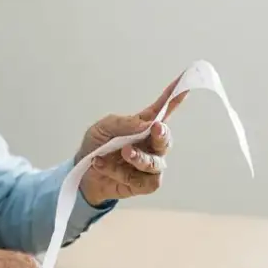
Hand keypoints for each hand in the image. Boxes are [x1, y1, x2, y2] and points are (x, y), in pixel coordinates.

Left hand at [76, 75, 186, 203]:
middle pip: (166, 139)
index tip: (186, 84)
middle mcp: (150, 146)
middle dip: (162, 133)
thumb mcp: (101, 129)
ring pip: (155, 163)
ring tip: (121, 152)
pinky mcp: (144, 184)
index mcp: (142, 127)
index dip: (175, 98)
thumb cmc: (95, 147)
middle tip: (155, 127)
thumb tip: (145, 123)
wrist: (82, 174)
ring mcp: (150, 166)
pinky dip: (120, 172)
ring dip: (138, 157)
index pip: (162, 111)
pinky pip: (142, 180)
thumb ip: (122, 123)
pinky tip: (103, 166)